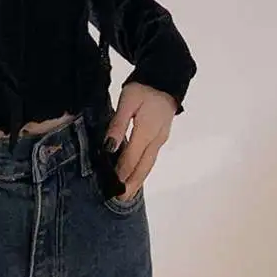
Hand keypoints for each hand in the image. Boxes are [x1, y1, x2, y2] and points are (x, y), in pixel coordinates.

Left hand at [105, 81, 177, 199]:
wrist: (166, 77)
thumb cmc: (143, 87)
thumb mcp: (127, 101)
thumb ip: (118, 125)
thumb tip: (109, 148)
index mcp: (146, 131)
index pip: (131, 158)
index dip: (121, 174)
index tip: (110, 187)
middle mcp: (156, 139)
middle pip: (144, 167)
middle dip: (131, 184)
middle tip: (119, 199)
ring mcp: (161, 138)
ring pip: (149, 164)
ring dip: (138, 179)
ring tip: (127, 192)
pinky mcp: (161, 135)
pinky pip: (151, 157)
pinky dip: (143, 169)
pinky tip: (136, 173)